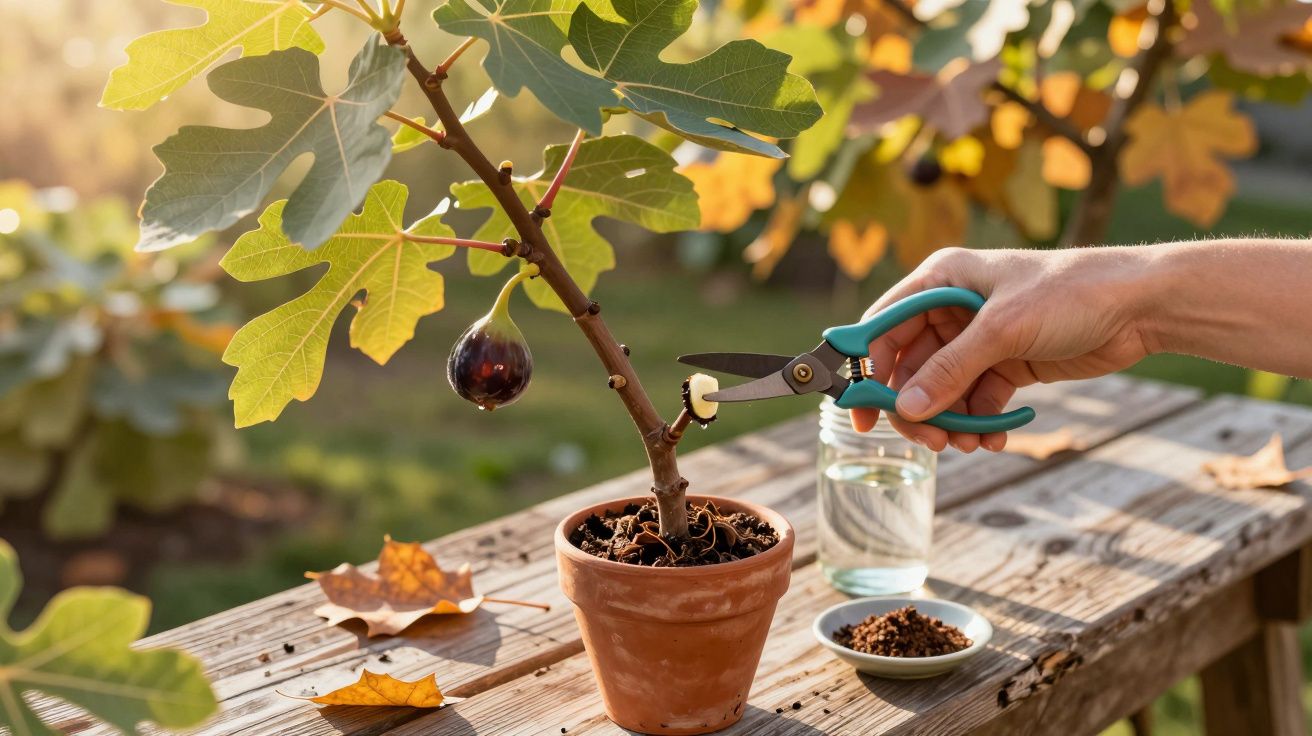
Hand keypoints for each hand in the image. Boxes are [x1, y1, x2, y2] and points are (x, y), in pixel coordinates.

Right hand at [851, 247, 1155, 451]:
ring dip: (948, 420)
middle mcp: (953, 309)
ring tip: (966, 442)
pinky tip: (991, 437)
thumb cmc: (1071, 293)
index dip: (867, 368)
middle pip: (909, 366)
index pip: (885, 326)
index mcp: (942, 279)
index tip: (861, 410)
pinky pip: (975, 400)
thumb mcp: (1002, 330)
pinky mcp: (1006, 365)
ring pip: (941, 390)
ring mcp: (979, 339)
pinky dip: (978, 422)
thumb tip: (906, 408)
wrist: (1141, 305)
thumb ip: (950, 370)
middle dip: (915, 406)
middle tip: (928, 440)